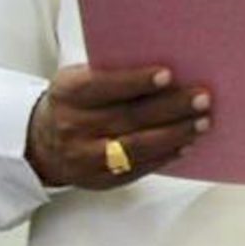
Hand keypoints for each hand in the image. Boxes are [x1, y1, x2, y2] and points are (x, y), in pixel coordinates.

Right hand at [24, 64, 210, 188]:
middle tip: (202, 98)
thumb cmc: (75, 102)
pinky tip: (186, 143)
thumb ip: (112, 73)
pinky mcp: (98, 180)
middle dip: (171, 108)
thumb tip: (168, 65)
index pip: (102, 86)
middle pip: (128, 118)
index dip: (135, 82)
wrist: (42, 143)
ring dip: (175, 134)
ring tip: (202, 122)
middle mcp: (73, 127)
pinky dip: (165, 156)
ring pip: (136, 147)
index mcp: (68, 94)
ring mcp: (84, 158)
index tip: (168, 74)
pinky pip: (137, 169)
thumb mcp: (79, 79)